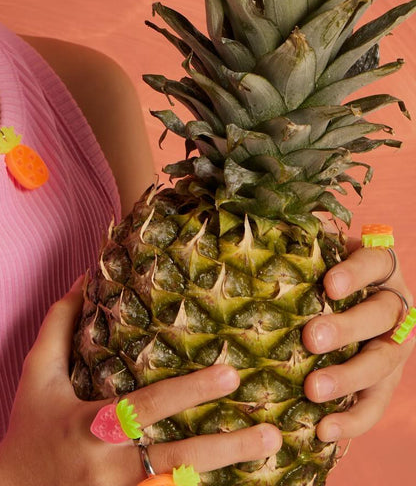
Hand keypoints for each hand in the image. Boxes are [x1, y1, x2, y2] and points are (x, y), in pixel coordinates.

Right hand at [0, 278, 280, 485]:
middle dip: (227, 446)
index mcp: (90, 425)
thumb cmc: (27, 425)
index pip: (149, 406)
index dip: (191, 391)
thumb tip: (87, 275)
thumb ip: (60, 322)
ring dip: (228, 474)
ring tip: (271, 453)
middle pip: (178, 458)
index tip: (230, 372)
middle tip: (272, 429)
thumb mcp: (36, 371)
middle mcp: (109, 467)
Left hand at [302, 240, 412, 441]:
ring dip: (348, 378)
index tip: (329, 285)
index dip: (356, 273)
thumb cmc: (313, 267)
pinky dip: (351, 420)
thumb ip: (297, 238)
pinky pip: (374, 406)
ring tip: (312, 389)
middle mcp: (394, 306)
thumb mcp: (311, 247)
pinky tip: (323, 429)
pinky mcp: (384, 384)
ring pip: (382, 364)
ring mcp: (393, 347)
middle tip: (311, 338)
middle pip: (382, 315)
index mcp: (379, 268)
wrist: (333, 303)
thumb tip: (256, 221)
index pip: (376, 262)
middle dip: (348, 328)